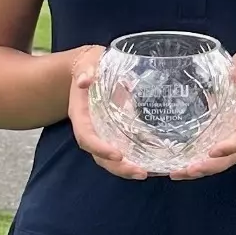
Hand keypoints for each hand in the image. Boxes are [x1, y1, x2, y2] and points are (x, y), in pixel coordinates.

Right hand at [65, 44, 149, 179]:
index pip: (86, 137)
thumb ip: (86, 69)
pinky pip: (124, 150)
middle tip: (140, 172)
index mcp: (81, 115)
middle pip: (99, 156)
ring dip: (127, 169)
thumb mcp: (88, 61)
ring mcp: (104, 133)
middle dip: (118, 167)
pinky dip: (137, 158)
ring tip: (148, 173)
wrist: (93, 67)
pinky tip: (154, 164)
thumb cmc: (91, 63)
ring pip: (111, 158)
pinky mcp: (116, 132)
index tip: (118, 154)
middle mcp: (91, 129)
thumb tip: (84, 81)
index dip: (100, 148)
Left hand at [170, 48, 235, 181]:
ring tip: (176, 173)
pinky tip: (177, 166)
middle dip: (211, 166)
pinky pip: (211, 151)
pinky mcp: (220, 132)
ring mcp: (231, 132)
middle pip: (231, 156)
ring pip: (221, 159)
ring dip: (201, 169)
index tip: (213, 151)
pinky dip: (196, 161)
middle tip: (187, 170)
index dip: (230, 146)